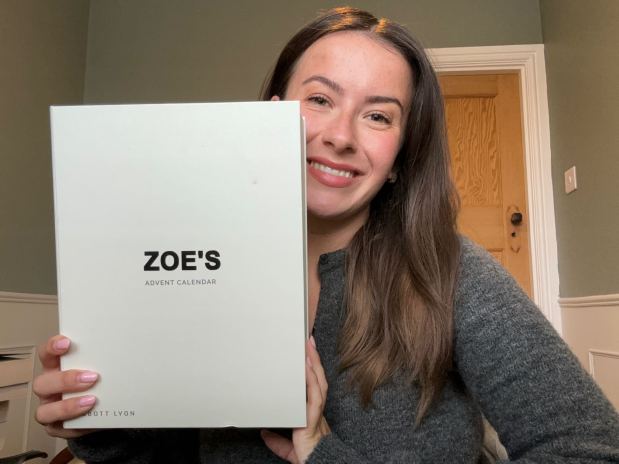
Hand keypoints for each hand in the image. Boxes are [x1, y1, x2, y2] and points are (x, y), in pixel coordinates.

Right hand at [33, 335, 97, 437]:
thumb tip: (125, 349)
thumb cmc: (98, 381)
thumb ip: (103, 360)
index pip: (46, 354)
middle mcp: (48, 388)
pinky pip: (59, 428)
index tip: (67, 343)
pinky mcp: (56, 427)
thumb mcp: (100, 368)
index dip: (52, 347)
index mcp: (56, 368)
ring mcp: (49, 409)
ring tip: (92, 400)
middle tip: (91, 377)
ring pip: (44, 411)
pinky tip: (91, 416)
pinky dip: (75, 422)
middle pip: (42, 383)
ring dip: (68, 406)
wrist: (106, 408)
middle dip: (66, 380)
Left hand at [262, 336, 330, 462]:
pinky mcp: (314, 414)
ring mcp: (317, 410)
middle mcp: (316, 408)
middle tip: (308, 341)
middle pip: (317, 377)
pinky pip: (315, 392)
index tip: (306, 354)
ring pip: (318, 381)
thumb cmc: (308, 456)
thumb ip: (277, 440)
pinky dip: (312, 378)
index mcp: (311, 412)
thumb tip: (264, 434)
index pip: (312, 385)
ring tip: (308, 346)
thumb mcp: (288, 447)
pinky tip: (308, 366)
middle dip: (314, 359)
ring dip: (314, 362)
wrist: (317, 463)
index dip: (311, 369)